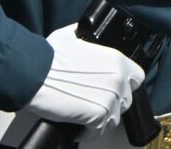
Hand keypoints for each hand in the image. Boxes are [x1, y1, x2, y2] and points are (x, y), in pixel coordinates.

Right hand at [27, 24, 144, 131]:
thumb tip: (85, 40)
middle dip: (111, 104)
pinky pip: (98, 131)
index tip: (112, 90)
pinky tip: (77, 126)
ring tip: (84, 116)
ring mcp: (111, 98)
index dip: (125, 86)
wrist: (34, 73)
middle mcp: (118, 78)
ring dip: (100, 119)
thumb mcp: (73, 38)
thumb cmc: (48, 57)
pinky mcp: (99, 115)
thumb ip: (87, 41)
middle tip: (93, 104)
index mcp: (116, 60)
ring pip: (114, 118)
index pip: (137, 78)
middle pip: (126, 100)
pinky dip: (87, 132)